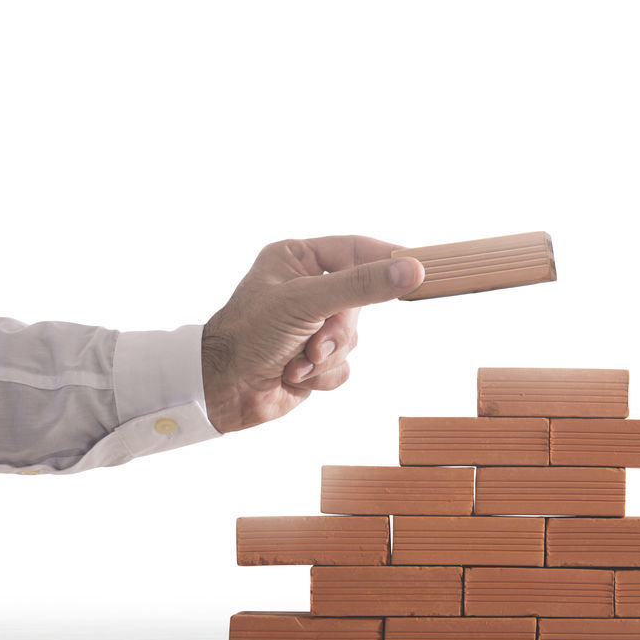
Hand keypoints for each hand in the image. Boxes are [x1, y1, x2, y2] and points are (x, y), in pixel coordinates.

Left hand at [200, 235, 423, 432]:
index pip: (357, 250)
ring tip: (296, 359)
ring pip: (353, 338)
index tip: (418, 270)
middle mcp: (307, 288)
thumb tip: (411, 270)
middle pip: (360, 302)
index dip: (386, 261)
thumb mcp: (307, 301)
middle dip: (338, 329)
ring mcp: (312, 324)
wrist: (222, 390)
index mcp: (298, 259)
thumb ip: (362, 285)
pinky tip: (294, 374)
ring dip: (326, 355)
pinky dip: (322, 375)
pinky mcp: (314, 358)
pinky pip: (343, 365)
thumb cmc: (249, 334)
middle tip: (314, 339)